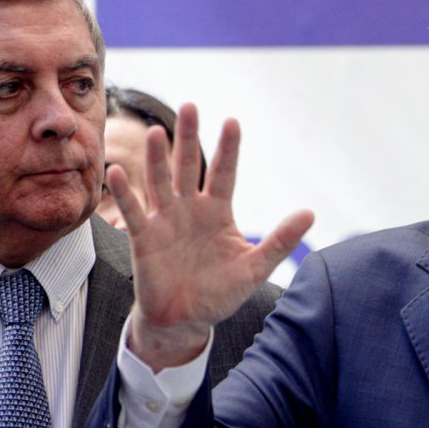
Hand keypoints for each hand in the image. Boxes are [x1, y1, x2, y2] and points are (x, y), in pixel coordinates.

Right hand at [108, 103, 313, 370]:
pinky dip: (126, 193)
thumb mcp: (254, 268)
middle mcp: (190, 209)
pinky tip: (118, 171)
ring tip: (154, 133)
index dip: (228, 149)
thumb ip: (279, 241)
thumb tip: (310, 213)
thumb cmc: (220, 294)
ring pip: (160, 182)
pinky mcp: (144, 238)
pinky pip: (133, 212)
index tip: (232, 121)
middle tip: (190, 106)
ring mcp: (165, 221)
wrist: (185, 321)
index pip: (225, 173)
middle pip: (189, 167)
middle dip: (189, 138)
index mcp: (218, 212)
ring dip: (157, 159)